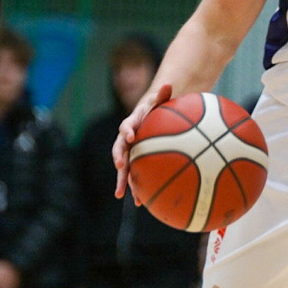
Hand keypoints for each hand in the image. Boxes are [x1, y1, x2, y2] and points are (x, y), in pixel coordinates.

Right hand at [114, 82, 172, 199]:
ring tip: (121, 195)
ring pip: (125, 168)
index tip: (131, 136)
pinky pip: (136, 176)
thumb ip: (163, 94)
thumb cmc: (159, 107)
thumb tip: (169, 84)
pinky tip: (141, 203)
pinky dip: (137, 188)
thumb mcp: (161, 99)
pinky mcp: (136, 162)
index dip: (127, 130)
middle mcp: (127, 140)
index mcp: (133, 124)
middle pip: (120, 150)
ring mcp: (130, 153)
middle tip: (119, 167)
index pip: (127, 126)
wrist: (153, 116)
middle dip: (118, 159)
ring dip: (123, 181)